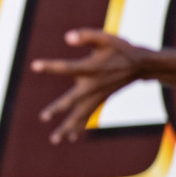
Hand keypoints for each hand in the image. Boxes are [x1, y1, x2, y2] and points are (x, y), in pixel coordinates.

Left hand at [32, 29, 150, 144]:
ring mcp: (97, 95)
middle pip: (73, 99)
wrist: (140, 65)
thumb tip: (67, 37)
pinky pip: (88, 115)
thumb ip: (87, 36)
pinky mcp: (100, 100)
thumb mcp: (106, 38)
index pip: (67, 67)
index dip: (51, 66)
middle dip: (58, 108)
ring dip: (67, 127)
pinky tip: (71, 138)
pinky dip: (80, 126)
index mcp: (92, 68)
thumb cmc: (120, 49)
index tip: (34, 65)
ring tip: (54, 140)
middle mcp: (94, 85)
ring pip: (81, 114)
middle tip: (43, 117)